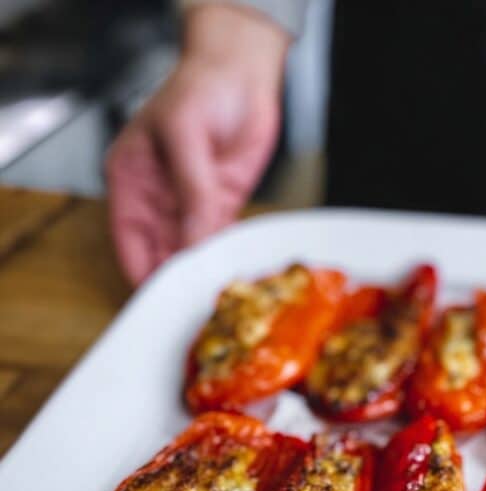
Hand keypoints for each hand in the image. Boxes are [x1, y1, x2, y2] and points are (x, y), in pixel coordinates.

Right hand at [107, 3, 289, 285]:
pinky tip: (229, 276)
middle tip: (192, 308)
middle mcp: (157, 199)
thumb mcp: (185, 135)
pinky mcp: (221, 205)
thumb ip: (191, 192)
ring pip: (190, 252)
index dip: (141, 271)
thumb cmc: (201, 88)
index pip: (129, 240)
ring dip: (200, 274)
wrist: (243, 72)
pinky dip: (223, 259)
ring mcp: (190, 204)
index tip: (158, 301)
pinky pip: (218, 241)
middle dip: (174, 280)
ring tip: (213, 300)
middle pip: (159, 253)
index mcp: (131, 180)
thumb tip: (192, 244)